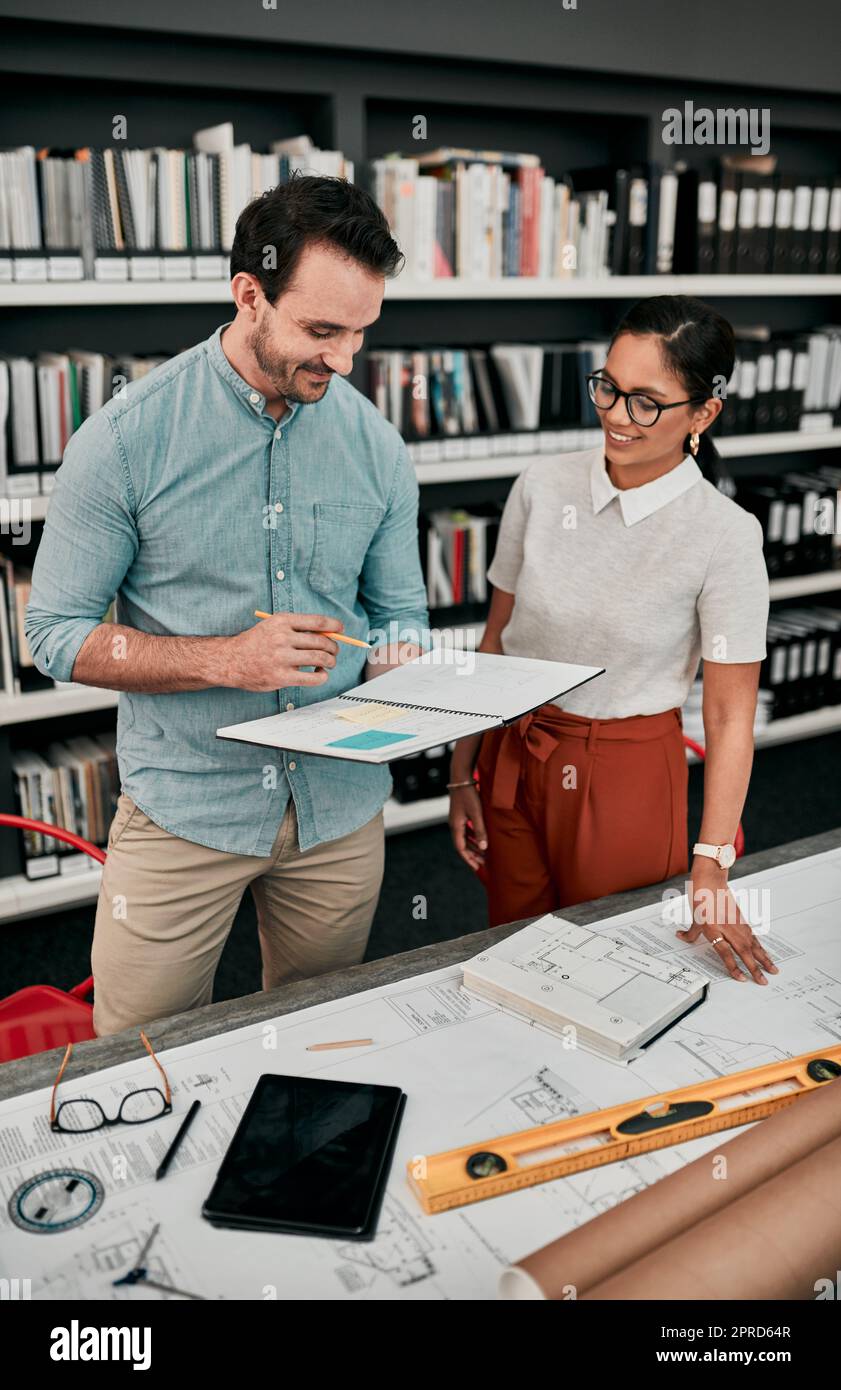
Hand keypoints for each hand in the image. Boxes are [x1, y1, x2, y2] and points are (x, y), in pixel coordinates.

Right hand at [222, 613, 340, 691]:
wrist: (231, 661)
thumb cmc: (255, 643)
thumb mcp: (272, 626)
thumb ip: (296, 628)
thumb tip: (328, 634)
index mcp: (282, 621)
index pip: (317, 622)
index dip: (334, 626)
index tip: (341, 630)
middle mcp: (282, 638)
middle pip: (322, 641)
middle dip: (333, 647)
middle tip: (333, 652)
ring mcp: (282, 658)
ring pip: (320, 658)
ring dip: (330, 661)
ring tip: (328, 663)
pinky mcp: (282, 677)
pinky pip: (313, 678)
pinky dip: (322, 676)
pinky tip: (319, 674)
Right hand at [449, 783, 486, 870]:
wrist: (461, 778)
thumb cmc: (469, 795)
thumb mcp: (477, 814)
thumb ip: (480, 831)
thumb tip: (484, 848)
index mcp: (456, 826)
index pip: (461, 848)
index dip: (469, 859)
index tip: (477, 867)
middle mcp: (454, 825)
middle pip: (462, 845)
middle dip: (472, 855)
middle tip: (482, 863)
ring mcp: (457, 819)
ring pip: (465, 838)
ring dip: (474, 846)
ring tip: (484, 853)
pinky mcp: (461, 814)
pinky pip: (466, 830)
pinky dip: (473, 837)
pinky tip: (481, 838)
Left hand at [676, 862, 778, 984]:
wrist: (711, 878)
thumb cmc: (701, 896)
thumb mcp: (693, 916)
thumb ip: (690, 931)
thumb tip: (681, 936)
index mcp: (713, 928)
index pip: (725, 952)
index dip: (733, 966)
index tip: (741, 978)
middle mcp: (727, 927)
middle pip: (744, 951)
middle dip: (755, 968)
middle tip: (763, 982)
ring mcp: (737, 924)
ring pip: (753, 945)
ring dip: (764, 959)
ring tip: (773, 971)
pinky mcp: (742, 920)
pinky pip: (753, 937)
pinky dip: (761, 947)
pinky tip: (766, 955)